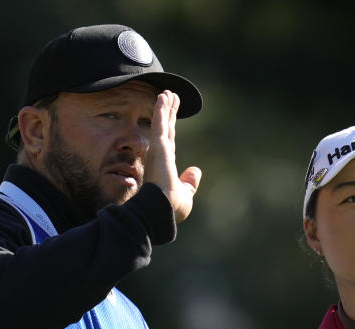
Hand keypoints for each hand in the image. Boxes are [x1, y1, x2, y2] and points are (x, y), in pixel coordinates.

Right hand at [145, 90, 201, 223]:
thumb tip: (196, 170)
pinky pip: (160, 123)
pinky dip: (161, 110)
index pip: (170, 141)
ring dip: (165, 107)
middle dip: (168, 112)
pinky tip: (163, 96)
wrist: (162, 209)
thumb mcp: (185, 194)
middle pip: (166, 128)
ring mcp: (159, 150)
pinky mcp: (159, 147)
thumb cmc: (172, 207)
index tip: (172, 114)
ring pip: (163, 123)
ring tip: (167, 92)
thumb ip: (190, 182)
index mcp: (166, 166)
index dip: (170, 126)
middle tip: (170, 95)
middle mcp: (161, 156)